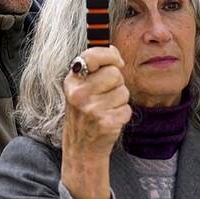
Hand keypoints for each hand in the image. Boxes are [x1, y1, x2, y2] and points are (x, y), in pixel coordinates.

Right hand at [59, 46, 131, 198]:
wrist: (82, 148)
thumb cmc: (84, 114)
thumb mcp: (81, 88)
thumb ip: (96, 67)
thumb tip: (114, 50)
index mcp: (72, 81)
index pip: (92, 56)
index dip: (109, 56)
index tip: (117, 61)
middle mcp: (79, 94)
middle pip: (114, 73)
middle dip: (117, 83)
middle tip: (106, 95)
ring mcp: (92, 109)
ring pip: (123, 91)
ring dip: (120, 100)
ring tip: (107, 109)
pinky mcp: (106, 123)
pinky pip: (127, 108)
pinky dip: (123, 114)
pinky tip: (110, 120)